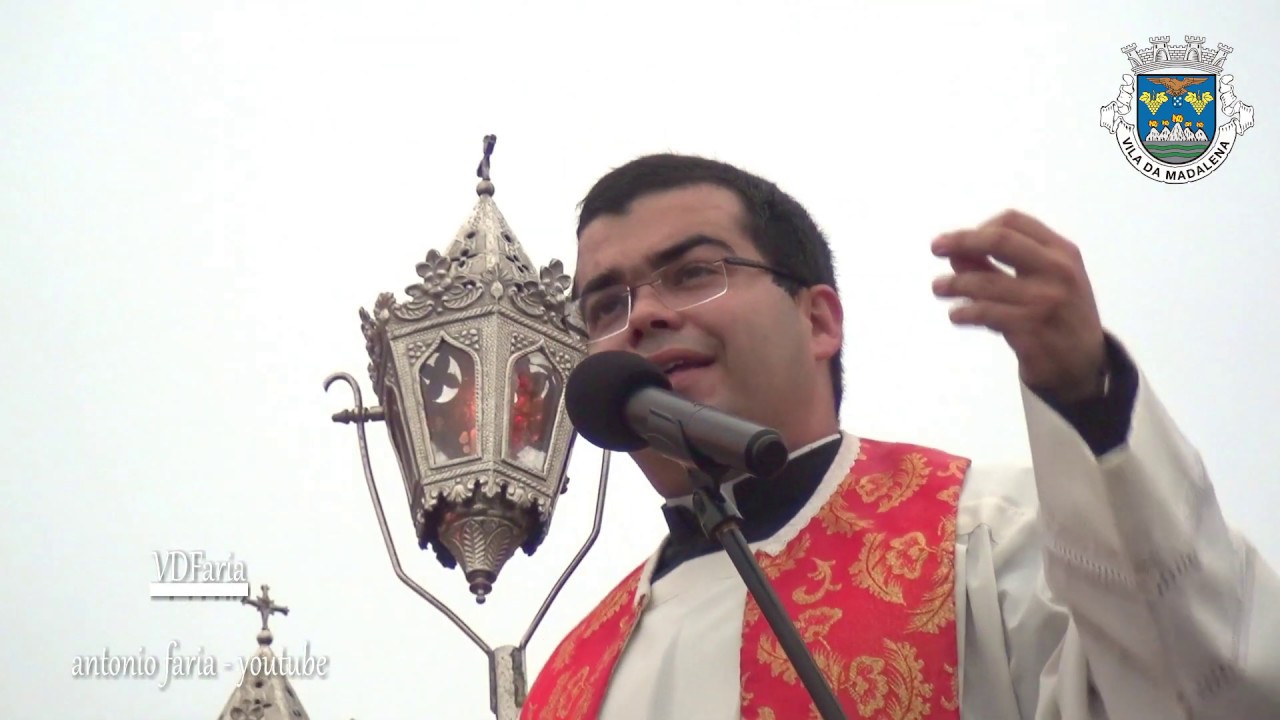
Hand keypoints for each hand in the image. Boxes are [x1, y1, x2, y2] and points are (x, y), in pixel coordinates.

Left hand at [931, 210, 1107, 402]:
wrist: (1084, 365)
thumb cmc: (1057, 315)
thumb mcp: (1040, 282)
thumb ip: (998, 265)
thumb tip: (955, 250)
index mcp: (1062, 252)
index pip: (1014, 222)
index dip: (979, 227)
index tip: (957, 240)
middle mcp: (1058, 271)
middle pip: (1001, 241)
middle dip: (963, 240)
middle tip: (936, 246)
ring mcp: (1046, 301)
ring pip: (986, 282)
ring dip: (955, 284)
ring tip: (939, 288)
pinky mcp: (1032, 330)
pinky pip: (987, 314)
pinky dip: (965, 313)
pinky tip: (956, 315)